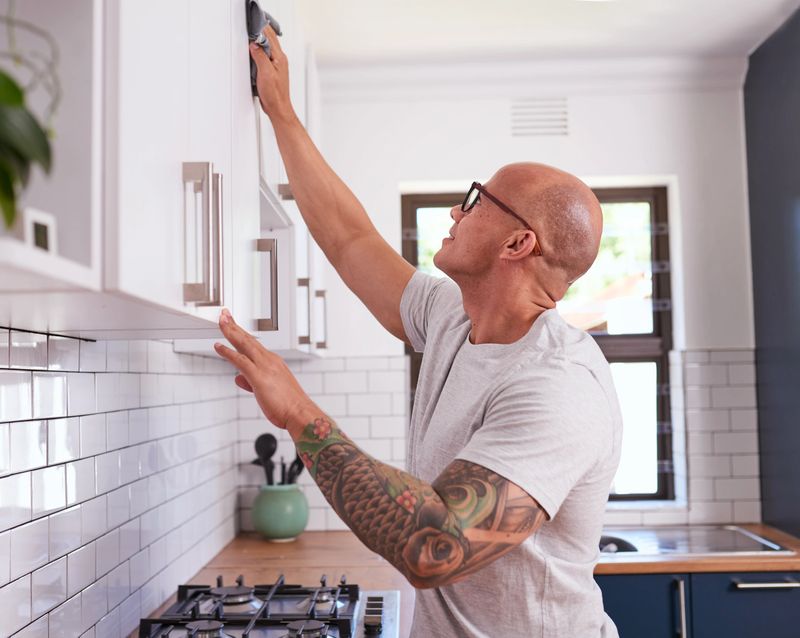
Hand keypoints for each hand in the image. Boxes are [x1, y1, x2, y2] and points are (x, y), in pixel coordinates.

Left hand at [214, 308, 313, 430]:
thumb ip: (250, 382)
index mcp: (274, 362)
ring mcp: (265, 367)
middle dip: (234, 325)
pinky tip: (218, 346)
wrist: (300, 413)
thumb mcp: (268, 391)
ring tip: (221, 321)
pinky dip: (228, 352)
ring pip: (244, 344)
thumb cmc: (288, 405)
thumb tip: (238, 377)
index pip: (254, 344)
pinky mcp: (259, 377)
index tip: (233, 324)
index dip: (242, 333)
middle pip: (248, 339)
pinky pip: (240, 361)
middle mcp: (270, 361)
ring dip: (231, 331)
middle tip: (224, 314)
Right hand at [249, 23, 293, 122]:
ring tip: (252, 34)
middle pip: (270, 39)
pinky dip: (259, 50)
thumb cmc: (275, 94)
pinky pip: (266, 55)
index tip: (252, 23)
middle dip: (261, 30)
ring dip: (260, 39)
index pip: (270, 36)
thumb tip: (254, 44)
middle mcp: (279, 59)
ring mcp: (276, 65)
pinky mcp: (271, 70)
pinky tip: (255, 50)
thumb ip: (260, 56)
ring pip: (268, 46)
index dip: (260, 27)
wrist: (278, 108)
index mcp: (279, 57)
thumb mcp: (265, 73)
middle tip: (251, 25)